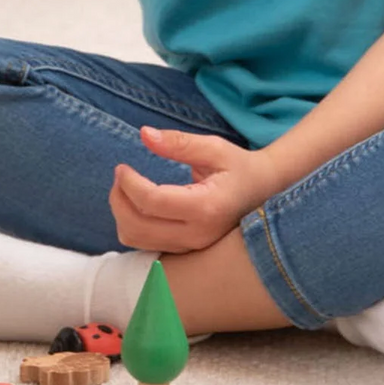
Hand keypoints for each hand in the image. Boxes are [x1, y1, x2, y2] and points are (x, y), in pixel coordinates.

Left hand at [108, 127, 276, 253]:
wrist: (265, 193)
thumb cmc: (239, 167)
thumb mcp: (214, 148)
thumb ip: (178, 142)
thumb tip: (144, 134)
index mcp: (206, 208)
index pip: (151, 201)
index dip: (128, 183)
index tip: (122, 166)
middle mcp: (198, 234)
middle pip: (137, 226)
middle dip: (118, 199)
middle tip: (121, 175)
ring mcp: (192, 247)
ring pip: (136, 240)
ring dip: (121, 214)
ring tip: (126, 188)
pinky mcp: (185, 251)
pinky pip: (145, 245)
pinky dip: (132, 225)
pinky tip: (137, 204)